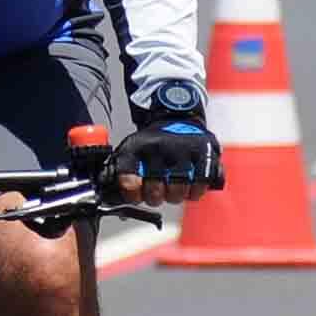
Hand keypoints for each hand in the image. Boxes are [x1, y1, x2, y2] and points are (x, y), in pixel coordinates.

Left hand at [105, 85, 221, 210]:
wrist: (177, 117)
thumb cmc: (152, 143)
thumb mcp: (130, 151)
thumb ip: (119, 173)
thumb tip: (110, 198)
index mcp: (137, 147)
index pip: (128, 179)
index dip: (131, 193)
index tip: (135, 194)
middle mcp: (159, 147)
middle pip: (154, 191)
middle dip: (154, 198)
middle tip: (156, 194)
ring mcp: (183, 149)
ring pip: (178, 191)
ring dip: (175, 196)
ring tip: (173, 189)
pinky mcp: (205, 152)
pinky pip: (200, 185)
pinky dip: (195, 191)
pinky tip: (190, 187)